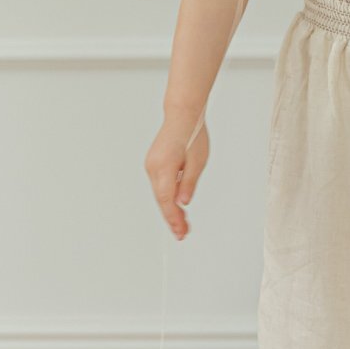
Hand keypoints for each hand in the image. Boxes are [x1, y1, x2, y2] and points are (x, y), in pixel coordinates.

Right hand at [145, 114, 209, 238]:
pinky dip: (167, 197)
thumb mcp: (197, 161)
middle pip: (162, 199)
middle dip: (172, 218)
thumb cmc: (193, 134)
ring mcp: (151, 165)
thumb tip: (183, 203)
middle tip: (183, 233)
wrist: (182, 115)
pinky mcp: (154, 164)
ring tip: (183, 223)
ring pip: (160, 193)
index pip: (167, 200)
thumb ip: (188, 183)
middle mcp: (153, 168)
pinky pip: (160, 185)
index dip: (174, 219)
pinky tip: (177, 206)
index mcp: (164, 167)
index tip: (180, 232)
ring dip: (170, 209)